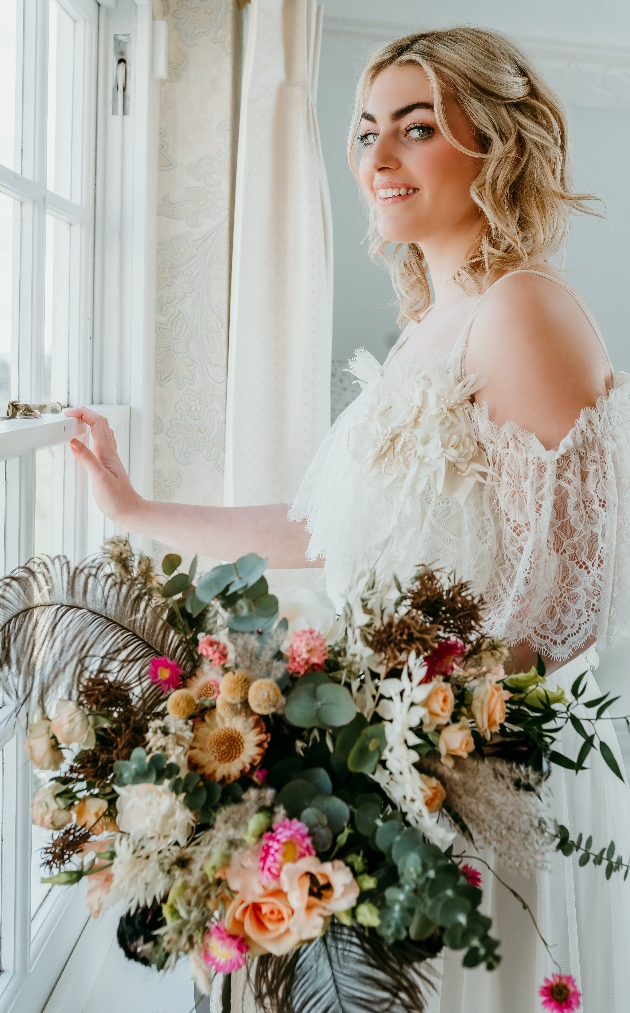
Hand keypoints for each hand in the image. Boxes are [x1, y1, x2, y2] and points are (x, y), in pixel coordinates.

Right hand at [65, 408, 143, 527]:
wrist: (130, 512)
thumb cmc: (117, 499)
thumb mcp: (98, 478)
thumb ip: (87, 458)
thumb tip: (74, 441)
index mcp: (107, 452)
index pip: (97, 423)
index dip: (83, 413)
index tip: (69, 413)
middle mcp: (110, 452)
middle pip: (101, 424)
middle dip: (86, 415)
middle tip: (70, 416)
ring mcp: (110, 459)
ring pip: (102, 433)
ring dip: (89, 424)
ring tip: (75, 424)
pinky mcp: (108, 467)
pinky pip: (101, 444)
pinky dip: (92, 437)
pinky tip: (85, 444)